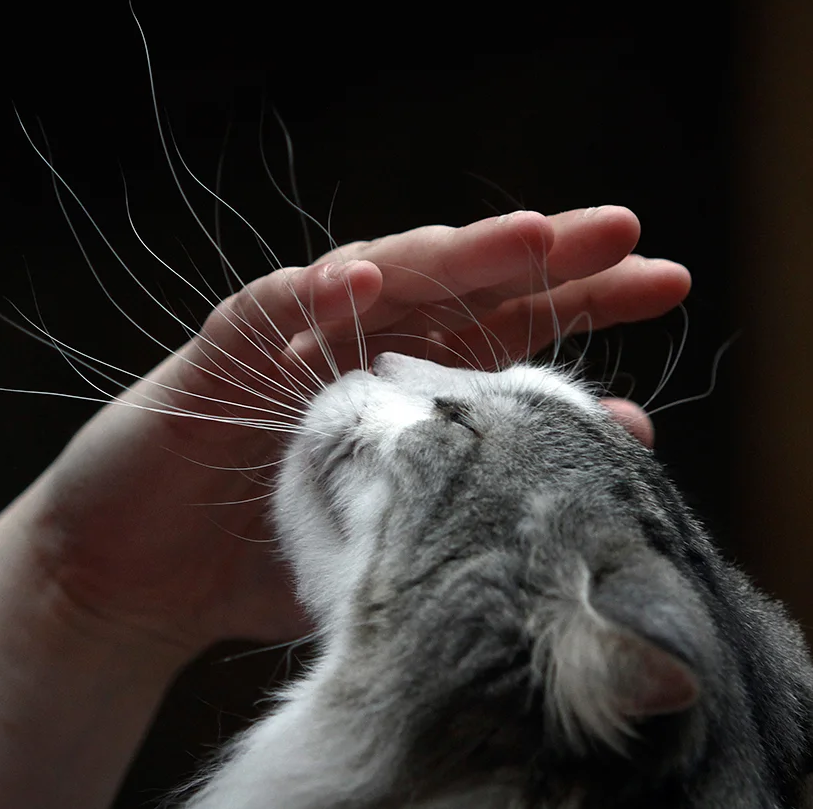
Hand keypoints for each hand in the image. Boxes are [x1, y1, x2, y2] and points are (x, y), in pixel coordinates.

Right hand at [24, 206, 689, 654]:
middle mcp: (365, 346)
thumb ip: (498, 477)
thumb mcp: (402, 523)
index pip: (512, 326)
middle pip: (465, 286)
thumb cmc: (270, 556)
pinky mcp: (223, 351)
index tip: (669, 280)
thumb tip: (626, 443)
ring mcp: (296, 340)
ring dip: (453, 254)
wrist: (143, 582)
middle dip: (542, 255)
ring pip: (383, 276)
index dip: (585, 298)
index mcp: (414, 384)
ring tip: (528, 236)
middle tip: (624, 229)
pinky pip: (272, 307)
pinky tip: (366, 274)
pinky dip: (318, 290)